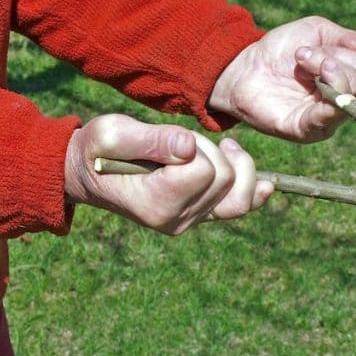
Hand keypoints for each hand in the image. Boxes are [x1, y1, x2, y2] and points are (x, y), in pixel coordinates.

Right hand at [64, 114, 272, 234]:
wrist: (90, 173)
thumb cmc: (98, 149)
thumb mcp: (112, 134)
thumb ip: (150, 139)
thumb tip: (188, 146)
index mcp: (155, 203)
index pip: (204, 171)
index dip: (194, 147)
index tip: (168, 140)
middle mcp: (176, 220)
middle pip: (224, 179)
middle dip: (210, 151)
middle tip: (179, 143)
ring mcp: (190, 221)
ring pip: (239, 195)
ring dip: (231, 165)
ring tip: (214, 149)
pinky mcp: (200, 215)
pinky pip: (239, 208)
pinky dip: (252, 191)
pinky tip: (264, 184)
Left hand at [209, 16, 355, 142]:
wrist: (243, 67)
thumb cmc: (279, 50)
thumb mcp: (315, 32)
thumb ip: (346, 38)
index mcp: (342, 77)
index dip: (343, 51)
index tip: (311, 47)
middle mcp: (338, 100)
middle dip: (332, 60)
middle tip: (301, 56)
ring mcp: (324, 117)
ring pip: (348, 98)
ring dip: (328, 73)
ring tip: (301, 62)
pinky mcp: (305, 130)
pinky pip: (327, 120)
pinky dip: (329, 103)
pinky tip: (317, 85)